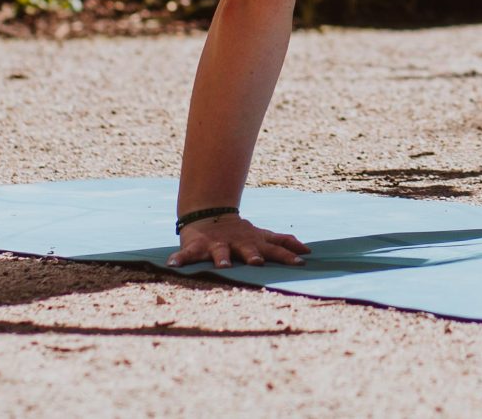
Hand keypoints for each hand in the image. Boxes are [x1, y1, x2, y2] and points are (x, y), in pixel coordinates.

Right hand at [168, 213, 309, 267]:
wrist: (208, 215)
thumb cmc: (240, 233)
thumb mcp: (262, 236)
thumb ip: (282, 243)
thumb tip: (308, 251)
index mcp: (253, 242)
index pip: (274, 249)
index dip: (287, 255)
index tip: (301, 262)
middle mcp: (236, 243)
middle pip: (247, 249)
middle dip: (252, 255)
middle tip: (257, 263)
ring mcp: (216, 244)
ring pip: (219, 252)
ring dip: (220, 258)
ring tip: (222, 266)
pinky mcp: (196, 246)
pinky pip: (186, 255)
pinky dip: (179, 259)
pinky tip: (172, 265)